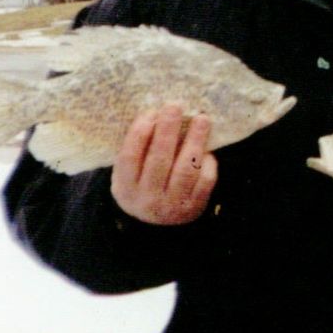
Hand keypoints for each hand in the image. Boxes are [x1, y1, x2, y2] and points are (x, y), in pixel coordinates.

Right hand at [111, 104, 217, 224]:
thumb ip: (138, 149)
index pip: (130, 157)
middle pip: (159, 160)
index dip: (140, 132)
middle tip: (175, 106)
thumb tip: (156, 112)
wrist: (156, 226)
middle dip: (168, 130)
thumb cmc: (143, 184)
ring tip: (202, 119)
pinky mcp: (194, 207)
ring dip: (195, 141)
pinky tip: (207, 149)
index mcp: (125, 187)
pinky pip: (204, 182)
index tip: (152, 111)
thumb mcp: (130, 173)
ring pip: (185, 170)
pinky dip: (207, 163)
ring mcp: (172, 205)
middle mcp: (147, 198)